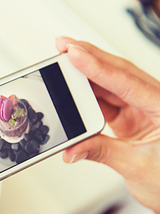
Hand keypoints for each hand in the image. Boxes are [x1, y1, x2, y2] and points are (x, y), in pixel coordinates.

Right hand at [56, 37, 159, 213]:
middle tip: (64, 46)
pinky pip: (106, 99)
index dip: (97, 66)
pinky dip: (88, 93)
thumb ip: (102, 153)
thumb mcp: (136, 167)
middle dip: (90, 57)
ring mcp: (142, 108)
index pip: (127, 82)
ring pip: (111, 83)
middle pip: (119, 73)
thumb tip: (73, 149)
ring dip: (86, 73)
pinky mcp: (131, 117)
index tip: (75, 53)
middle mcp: (154, 102)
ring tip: (63, 62)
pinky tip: (73, 86)